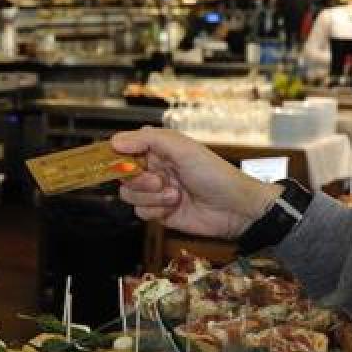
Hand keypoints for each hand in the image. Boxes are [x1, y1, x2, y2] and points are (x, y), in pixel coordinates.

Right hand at [111, 128, 280, 239]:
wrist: (235, 208)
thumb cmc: (216, 174)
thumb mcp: (183, 148)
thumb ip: (148, 139)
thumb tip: (116, 141)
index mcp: (158, 149)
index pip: (125, 148)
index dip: (118, 155)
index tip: (118, 161)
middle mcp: (154, 169)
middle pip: (122, 174)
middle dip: (138, 179)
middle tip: (159, 180)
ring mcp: (155, 192)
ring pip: (129, 194)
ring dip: (150, 196)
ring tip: (174, 195)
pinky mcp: (158, 212)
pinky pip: (140, 212)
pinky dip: (155, 210)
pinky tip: (174, 206)